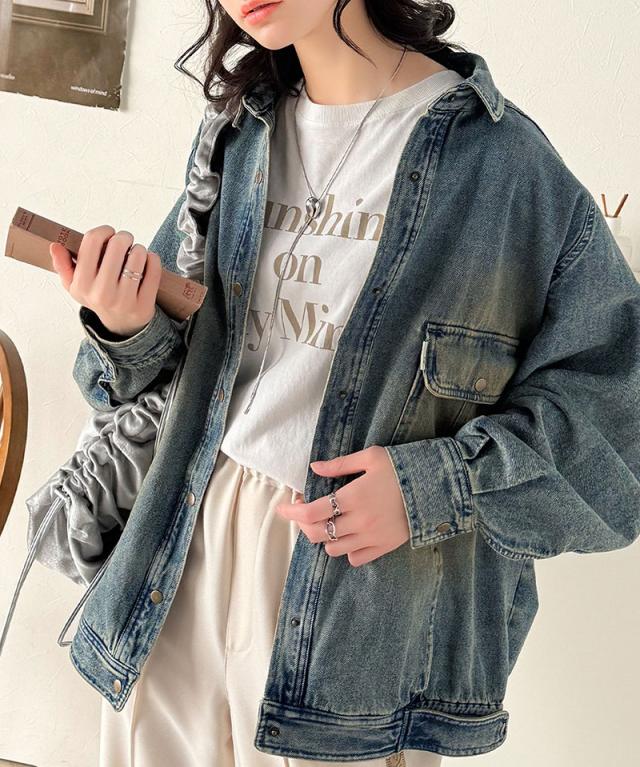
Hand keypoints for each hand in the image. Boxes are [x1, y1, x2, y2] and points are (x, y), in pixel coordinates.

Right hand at [50, 225, 161, 336]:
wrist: (121, 324)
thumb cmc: (98, 296)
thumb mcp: (75, 285)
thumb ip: (62, 266)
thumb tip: (55, 246)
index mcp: (81, 284)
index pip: (92, 241)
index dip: (104, 230)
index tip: (109, 233)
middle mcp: (102, 293)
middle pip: (118, 244)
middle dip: (124, 237)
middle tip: (125, 242)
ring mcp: (124, 300)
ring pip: (138, 255)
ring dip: (139, 249)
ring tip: (136, 255)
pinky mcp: (144, 304)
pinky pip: (154, 268)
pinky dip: (153, 259)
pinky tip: (147, 261)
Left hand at [275, 445, 409, 566]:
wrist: (437, 487)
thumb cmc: (402, 467)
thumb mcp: (370, 457)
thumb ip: (339, 464)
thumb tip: (314, 468)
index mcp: (353, 497)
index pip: (311, 513)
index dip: (292, 512)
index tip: (283, 507)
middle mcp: (359, 521)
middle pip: (317, 534)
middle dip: (304, 524)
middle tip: (305, 512)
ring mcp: (372, 537)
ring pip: (333, 549)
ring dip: (325, 537)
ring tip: (328, 523)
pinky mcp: (384, 547)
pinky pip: (355, 558)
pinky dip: (346, 550)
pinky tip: (349, 536)